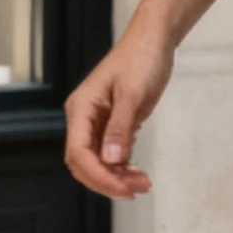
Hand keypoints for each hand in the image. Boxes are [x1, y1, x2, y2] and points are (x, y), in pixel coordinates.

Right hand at [64, 21, 174, 200]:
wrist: (154, 42)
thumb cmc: (141, 59)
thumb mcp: (133, 94)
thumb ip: (120, 128)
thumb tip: (110, 160)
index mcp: (81, 109)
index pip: (79, 153)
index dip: (98, 176)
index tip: (123, 189)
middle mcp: (84, 118)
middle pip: (83, 163)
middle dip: (107, 181)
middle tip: (136, 190)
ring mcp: (97, 123)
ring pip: (97, 162)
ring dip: (117, 177)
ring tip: (143, 183)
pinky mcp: (112, 125)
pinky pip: (110, 155)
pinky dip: (122, 168)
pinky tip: (138, 174)